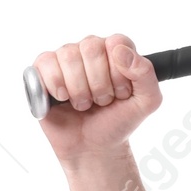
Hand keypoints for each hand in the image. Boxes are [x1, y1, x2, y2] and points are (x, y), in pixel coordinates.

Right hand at [31, 32, 161, 165]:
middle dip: (99, 84)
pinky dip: (56, 86)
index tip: (121, 93)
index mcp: (116, 51)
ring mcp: (66, 58)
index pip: (117, 42)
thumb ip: (146, 74)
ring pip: (69, 56)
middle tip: (102, 101)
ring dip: (79, 90)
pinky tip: (63, 99)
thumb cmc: (118, 121)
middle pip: (91, 47)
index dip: (119, 72)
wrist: (94, 147)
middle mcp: (90, 49)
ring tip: (84, 104)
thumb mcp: (147, 102)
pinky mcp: (44, 69)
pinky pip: (46, 63)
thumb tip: (121, 51)